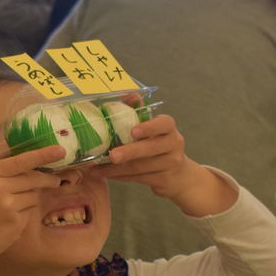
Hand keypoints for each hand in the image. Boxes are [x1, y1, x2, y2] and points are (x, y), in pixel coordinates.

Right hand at [0, 145, 70, 275]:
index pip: (20, 161)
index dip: (42, 155)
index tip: (59, 150)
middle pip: (33, 178)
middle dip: (47, 180)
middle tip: (55, 181)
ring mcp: (8, 205)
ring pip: (34, 196)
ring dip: (30, 199)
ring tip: (12, 207)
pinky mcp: (16, 222)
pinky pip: (30, 212)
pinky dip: (24, 214)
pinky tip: (8, 220)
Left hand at [94, 114, 236, 216]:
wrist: (179, 176)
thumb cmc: (159, 146)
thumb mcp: (154, 129)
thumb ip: (140, 111)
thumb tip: (127, 94)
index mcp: (169, 128)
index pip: (164, 124)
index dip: (149, 127)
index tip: (134, 131)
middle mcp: (173, 144)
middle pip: (151, 148)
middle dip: (130, 152)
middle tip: (112, 155)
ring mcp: (170, 164)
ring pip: (141, 167)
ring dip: (117, 169)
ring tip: (96, 168)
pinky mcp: (163, 180)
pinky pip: (139, 178)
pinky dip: (120, 177)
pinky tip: (106, 174)